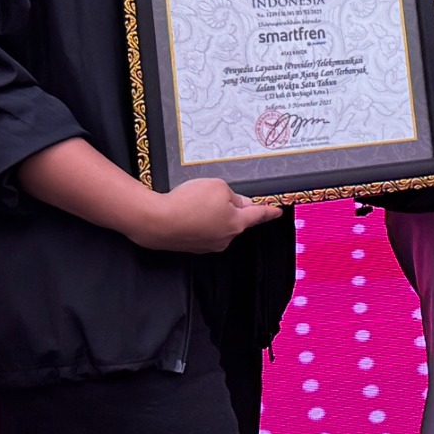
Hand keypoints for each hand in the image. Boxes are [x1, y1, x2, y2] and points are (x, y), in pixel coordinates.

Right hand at [132, 177, 279, 252]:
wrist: (156, 221)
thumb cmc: (188, 203)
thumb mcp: (218, 187)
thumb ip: (233, 195)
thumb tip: (238, 203)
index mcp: (236, 223)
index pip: (258, 215)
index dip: (269, 211)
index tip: (277, 212)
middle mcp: (225, 238)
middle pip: (236, 219)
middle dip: (231, 207)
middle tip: (216, 196)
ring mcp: (207, 245)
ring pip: (217, 224)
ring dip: (211, 214)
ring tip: (194, 202)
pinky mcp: (191, 246)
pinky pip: (201, 229)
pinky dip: (197, 220)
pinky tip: (186, 212)